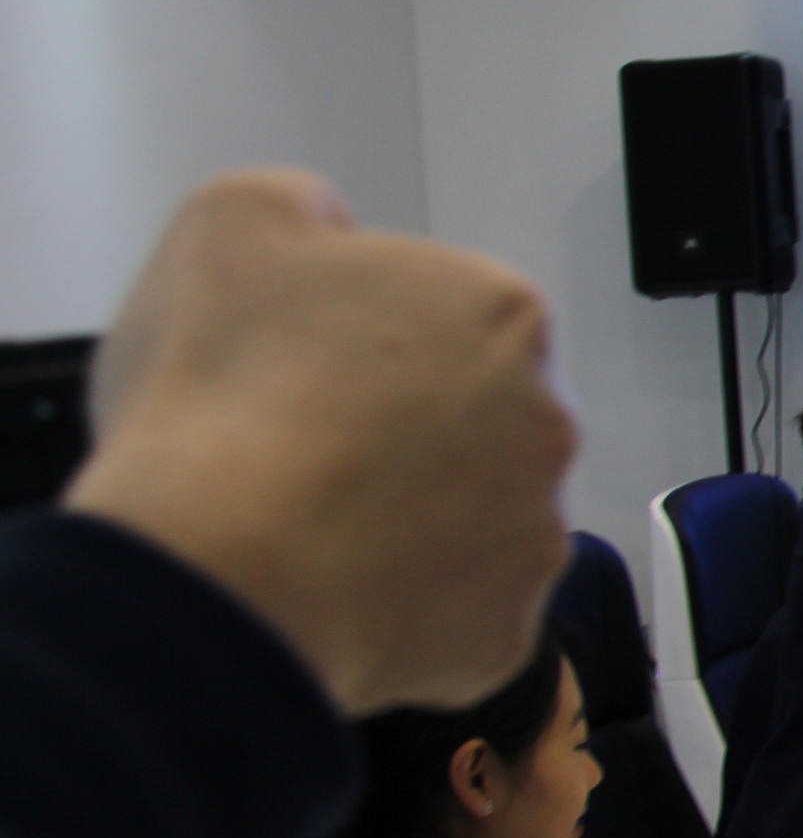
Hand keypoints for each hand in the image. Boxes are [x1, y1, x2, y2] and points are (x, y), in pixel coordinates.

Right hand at [62, 171, 576, 713]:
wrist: (218, 569)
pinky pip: (455, 611)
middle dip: (398, 428)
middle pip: (471, 415)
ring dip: (405, 517)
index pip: (444, 311)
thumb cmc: (225, 404)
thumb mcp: (232, 222)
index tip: (303, 366)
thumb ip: (297, 205)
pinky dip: (399, 605)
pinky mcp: (506, 632)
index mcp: (500, 312)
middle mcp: (548, 421)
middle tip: (299, 446)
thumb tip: (321, 223)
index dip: (358, 339)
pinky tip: (330, 587)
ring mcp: (535, 534)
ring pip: (469, 516)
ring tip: (305, 523)